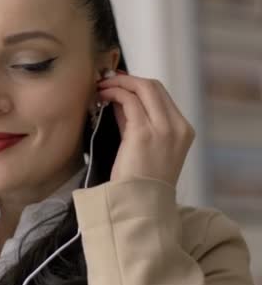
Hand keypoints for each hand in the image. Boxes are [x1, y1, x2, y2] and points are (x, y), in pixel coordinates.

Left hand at [97, 71, 194, 186]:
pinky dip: (115, 92)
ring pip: (143, 88)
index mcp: (183, 130)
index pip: (161, 95)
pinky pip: (129, 100)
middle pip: (154, 86)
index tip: (119, 82)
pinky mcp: (144, 133)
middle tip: (107, 80)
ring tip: (101, 86)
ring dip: (119, 83)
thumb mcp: (143, 146)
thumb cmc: (139, 180)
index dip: (138, 84)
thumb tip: (119, 98)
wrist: (139, 205)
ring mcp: (164, 129)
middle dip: (128, 79)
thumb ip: (135, 121)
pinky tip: (102, 96)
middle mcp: (177, 127)